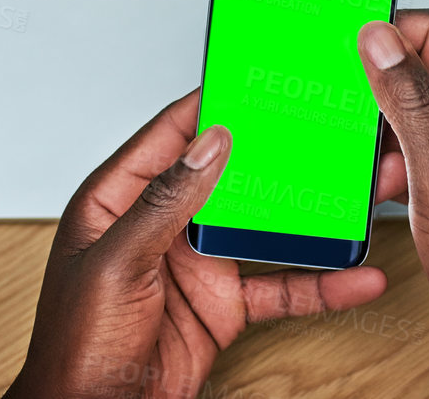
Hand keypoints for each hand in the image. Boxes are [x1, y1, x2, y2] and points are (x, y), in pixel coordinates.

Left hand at [6, 89, 388, 398]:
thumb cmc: (75, 349)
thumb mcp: (114, 265)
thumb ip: (162, 203)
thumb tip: (207, 145)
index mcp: (119, 199)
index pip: (170, 135)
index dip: (211, 105)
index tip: (254, 79)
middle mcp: (160, 224)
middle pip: (227, 174)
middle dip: (273, 153)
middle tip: (320, 127)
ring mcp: (196, 263)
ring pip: (261, 224)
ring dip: (305, 213)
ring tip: (353, 193)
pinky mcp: (223, 304)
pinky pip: (279, 284)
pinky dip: (320, 283)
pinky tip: (354, 276)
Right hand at [358, 9, 428, 398]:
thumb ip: (409, 100)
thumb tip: (380, 37)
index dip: (386, 33)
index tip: (339, 46)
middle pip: (419, 70)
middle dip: (374, 88)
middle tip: (336, 107)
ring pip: (411, 115)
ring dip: (378, 134)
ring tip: (357, 162)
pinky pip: (414, 153)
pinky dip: (388, 166)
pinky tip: (374, 191)